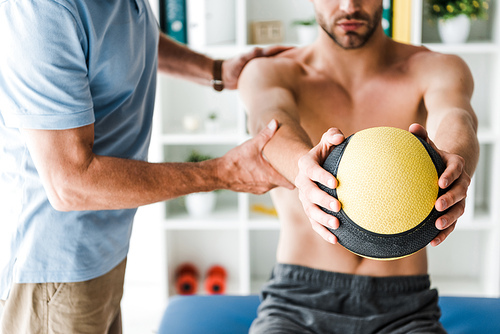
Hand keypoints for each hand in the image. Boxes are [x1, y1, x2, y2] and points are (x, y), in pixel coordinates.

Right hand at [220, 119, 293, 193]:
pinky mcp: (252, 189)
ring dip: (276, 176)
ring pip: (274, 184)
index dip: (296, 176)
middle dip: (286, 173)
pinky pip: (264, 185)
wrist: (218, 174)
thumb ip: (265, 134)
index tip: (299, 168)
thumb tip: (275, 122)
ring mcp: (259, 189)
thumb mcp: (252, 145)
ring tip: (276, 165)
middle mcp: (267, 186)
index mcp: (271, 177)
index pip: (292, 183)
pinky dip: (266, 178)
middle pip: (284, 183)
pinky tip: (262, 169)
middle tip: (289, 163)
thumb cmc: (235, 161)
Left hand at [222, 45, 293, 89]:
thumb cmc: (230, 68)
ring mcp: (261, 69)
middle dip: (289, 58)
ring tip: (296, 73)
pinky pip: (271, 77)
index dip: (286, 49)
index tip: (297, 49)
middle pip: (278, 58)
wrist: (223, 77)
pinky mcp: (258, 78)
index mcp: (259, 55)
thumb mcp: (240, 60)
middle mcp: (262, 61)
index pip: (275, 50)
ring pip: (276, 68)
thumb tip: (257, 51)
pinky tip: (284, 84)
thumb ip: (249, 55)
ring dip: (285, 69)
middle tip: (301, 61)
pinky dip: (278, 78)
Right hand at [295, 128, 344, 243]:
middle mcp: (302, 183)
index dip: (321, 176)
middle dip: (322, 200)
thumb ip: (332, 136)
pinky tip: (336, 240)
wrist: (314, 169)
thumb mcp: (327, 142)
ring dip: (322, 219)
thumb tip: (339, 136)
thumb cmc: (325, 154)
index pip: (311, 170)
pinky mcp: (310, 211)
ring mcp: (305, 199)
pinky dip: (324, 233)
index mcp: (305, 165)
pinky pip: (314, 224)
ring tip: (337, 225)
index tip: (335, 182)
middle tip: (338, 205)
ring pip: (310, 211)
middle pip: (309, 194)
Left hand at [409, 123, 470, 246]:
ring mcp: (459, 198)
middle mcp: (461, 182)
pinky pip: (452, 223)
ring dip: (449, 219)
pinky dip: (444, 233)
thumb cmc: (435, 156)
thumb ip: (422, 137)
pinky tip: (432, 241)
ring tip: (437, 226)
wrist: (449, 166)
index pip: (456, 169)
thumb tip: (412, 127)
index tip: (440, 181)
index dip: (449, 175)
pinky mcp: (454, 210)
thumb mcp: (430, 145)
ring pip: (458, 210)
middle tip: (438, 205)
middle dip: (450, 199)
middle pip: (460, 192)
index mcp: (456, 165)